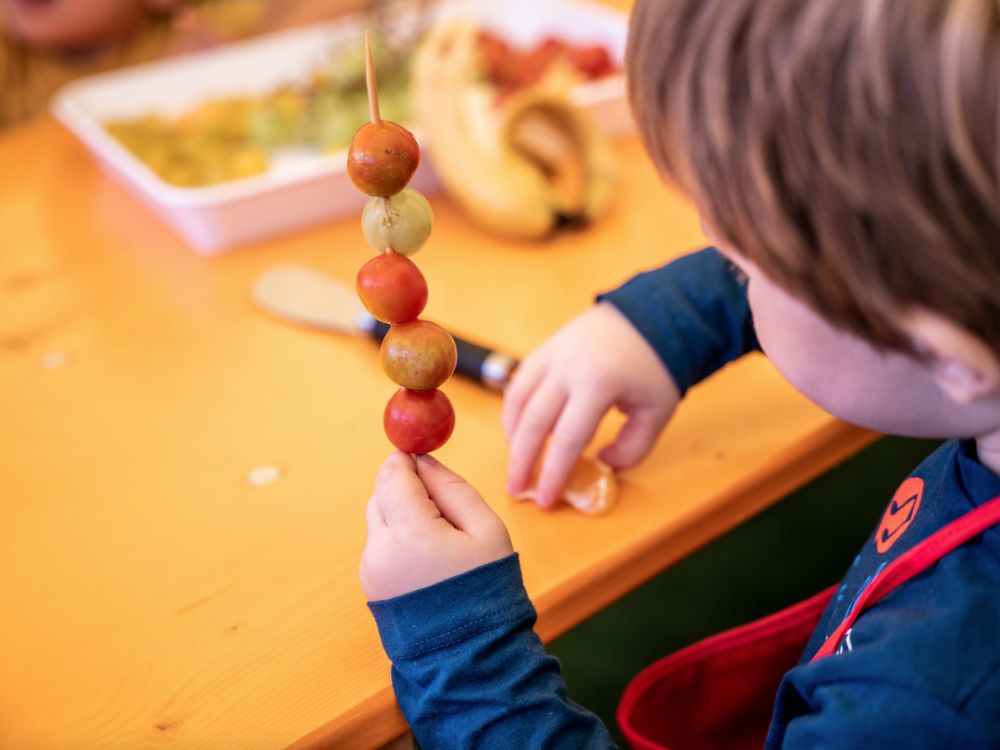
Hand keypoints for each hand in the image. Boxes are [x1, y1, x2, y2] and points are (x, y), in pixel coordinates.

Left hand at [360, 452, 513, 600]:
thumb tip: (423, 462)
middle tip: (441, 502)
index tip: (421, 451)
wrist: (470, 655)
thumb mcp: (486, 529)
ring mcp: (371, 570)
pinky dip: (399, 540)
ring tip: (442, 540)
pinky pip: (380, 546)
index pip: (392, 475)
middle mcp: (380, 550)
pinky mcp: (371, 586)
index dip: (406, 458)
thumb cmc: (485, 589)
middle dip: (405, 488)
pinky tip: (430, 561)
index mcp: (409, 534)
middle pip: (380, 494)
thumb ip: (452, 488)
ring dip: (402, 515)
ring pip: (379, 520)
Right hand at [503, 302, 680, 507]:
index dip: (552, 475)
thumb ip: (632, 448)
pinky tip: (518, 432)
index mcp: (598, 384)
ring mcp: (552, 355)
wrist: (652, 315)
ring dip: (512, 436)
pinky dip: (514, 411)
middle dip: (521, 462)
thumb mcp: (656, 413)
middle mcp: (567, 368)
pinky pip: (520, 383)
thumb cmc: (656, 367)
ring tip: (516, 463)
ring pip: (518, 401)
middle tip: (516, 491)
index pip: (565, 441)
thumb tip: (600, 465)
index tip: (545, 501)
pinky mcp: (546, 348)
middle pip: (532, 424)